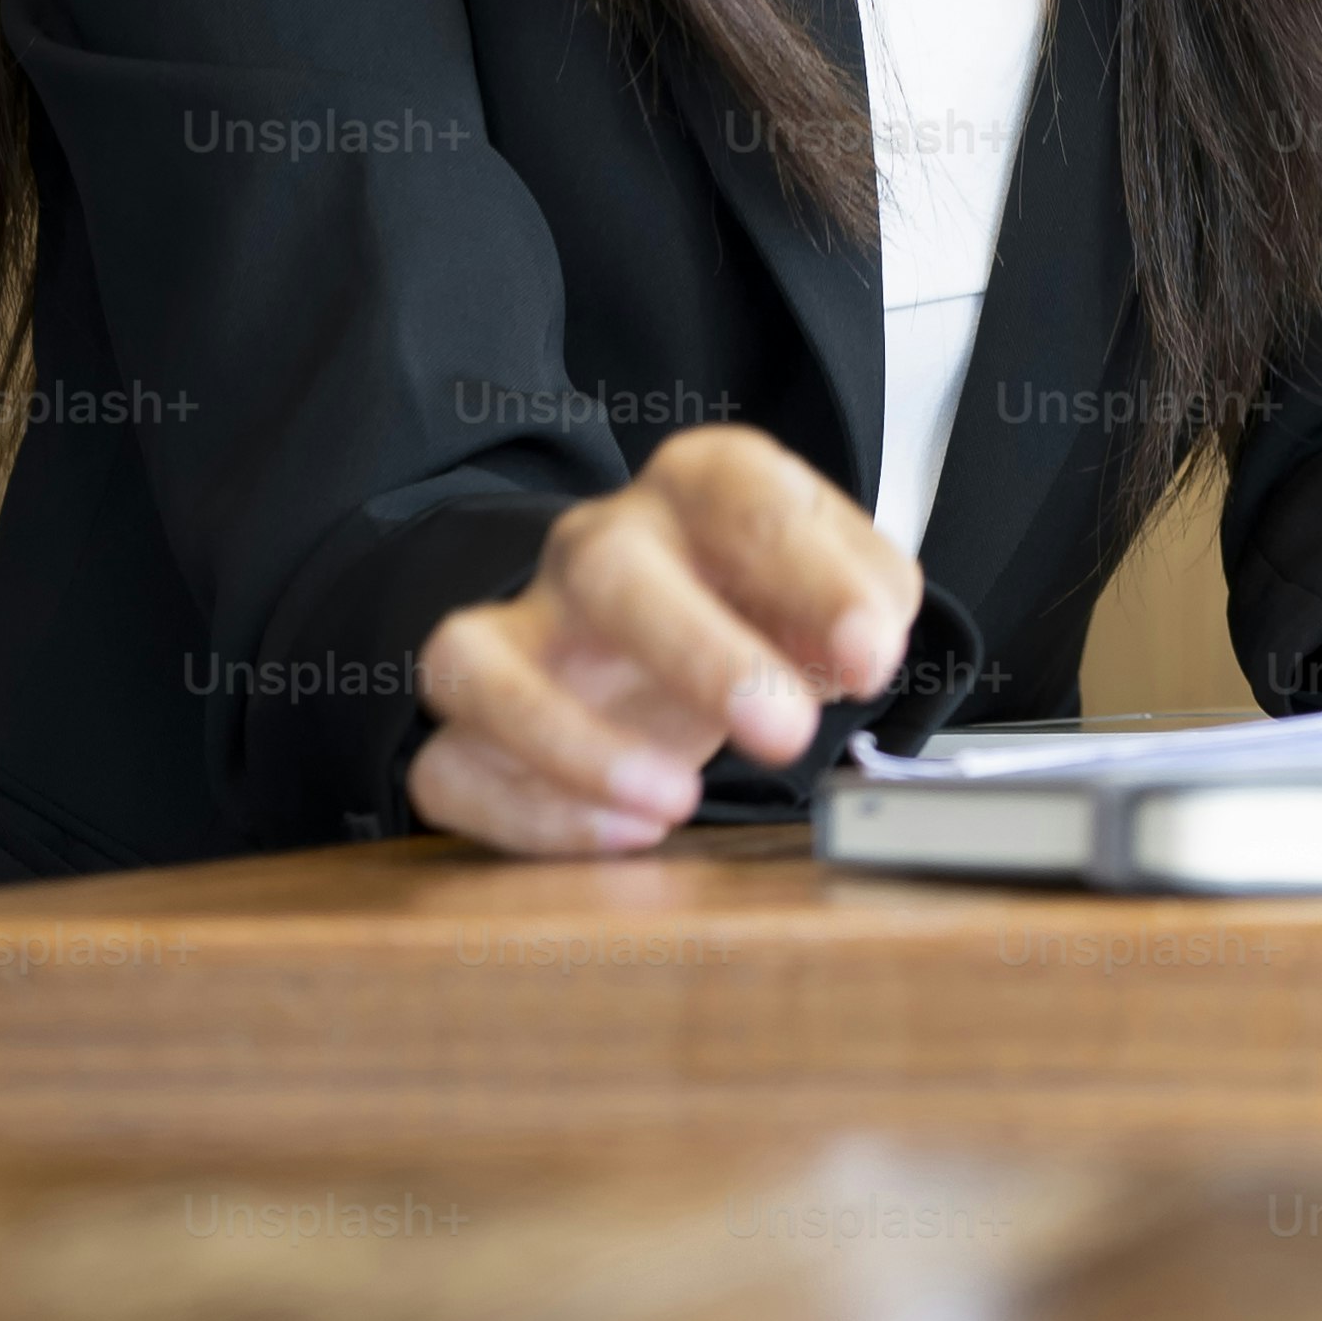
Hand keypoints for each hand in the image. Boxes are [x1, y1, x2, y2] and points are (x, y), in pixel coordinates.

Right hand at [409, 425, 915, 856]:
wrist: (673, 628)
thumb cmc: (761, 601)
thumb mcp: (843, 587)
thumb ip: (868, 604)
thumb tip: (861, 652)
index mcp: (700, 487)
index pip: (744, 500)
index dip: (812, 578)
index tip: (870, 657)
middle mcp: (598, 546)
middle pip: (610, 571)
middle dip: (700, 654)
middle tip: (785, 732)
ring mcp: (522, 629)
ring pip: (480, 664)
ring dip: (578, 746)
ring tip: (679, 801)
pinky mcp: (474, 722)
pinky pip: (452, 768)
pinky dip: (529, 813)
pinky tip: (627, 832)